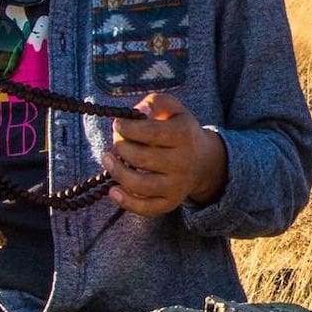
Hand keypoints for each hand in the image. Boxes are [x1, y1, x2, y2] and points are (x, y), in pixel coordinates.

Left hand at [101, 92, 226, 215]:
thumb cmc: (179, 129)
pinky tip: (113, 190)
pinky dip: (126, 202)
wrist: (203, 160)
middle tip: (117, 141)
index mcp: (184, 135)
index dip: (126, 128)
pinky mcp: (170, 203)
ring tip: (107, 159)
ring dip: (116, 172)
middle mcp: (183, 162)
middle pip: (140, 158)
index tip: (118, 124)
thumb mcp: (172, 108)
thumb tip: (137, 112)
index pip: (149, 132)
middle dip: (120, 147)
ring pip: (139, 185)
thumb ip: (154, 103)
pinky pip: (146, 208)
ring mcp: (177, 185)